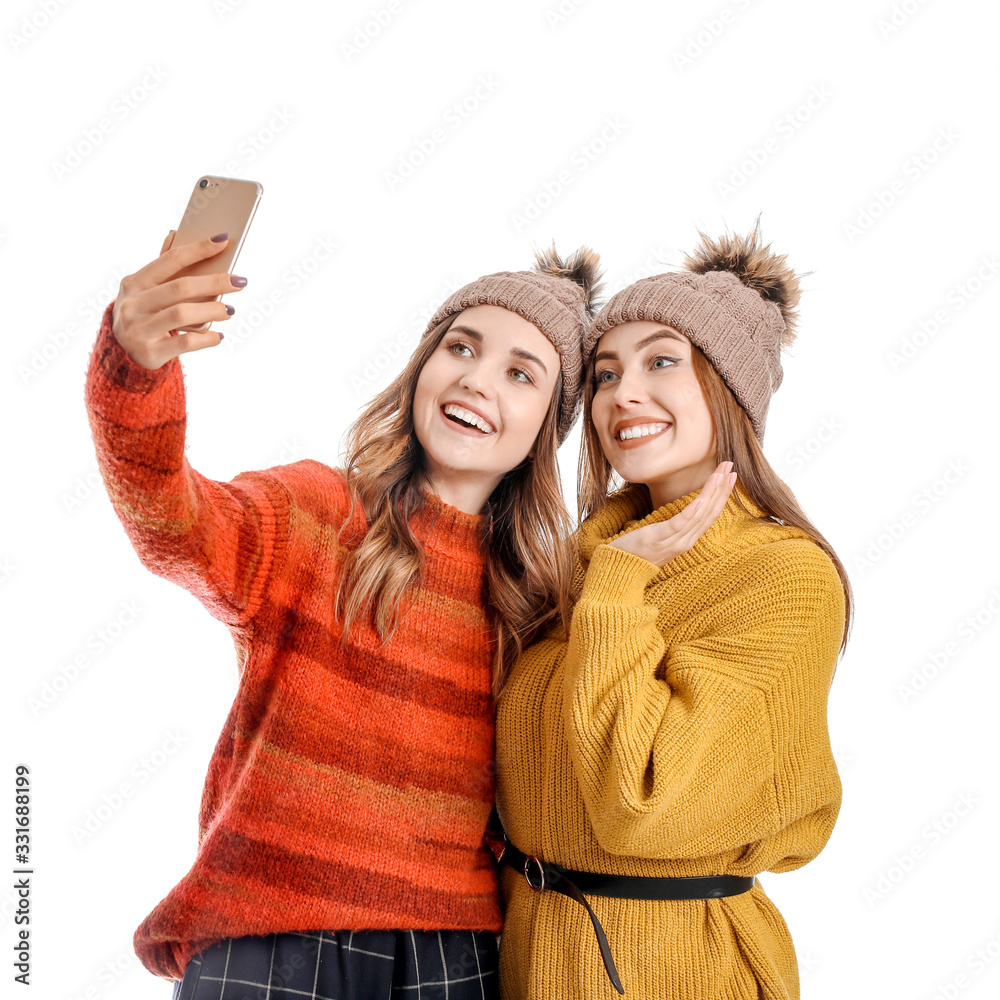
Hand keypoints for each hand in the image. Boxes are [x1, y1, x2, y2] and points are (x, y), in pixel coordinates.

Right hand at [110, 231, 245, 369]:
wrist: (122, 353)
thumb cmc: (143, 314)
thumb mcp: (144, 291)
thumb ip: (162, 268)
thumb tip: (175, 234)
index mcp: (133, 283)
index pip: (170, 260)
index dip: (197, 249)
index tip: (223, 241)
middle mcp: (133, 304)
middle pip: (180, 287)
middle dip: (213, 282)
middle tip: (239, 281)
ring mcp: (139, 329)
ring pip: (182, 314)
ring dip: (212, 310)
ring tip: (230, 310)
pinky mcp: (150, 352)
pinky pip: (185, 343)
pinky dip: (206, 338)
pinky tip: (218, 335)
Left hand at [608, 462, 736, 565]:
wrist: (620, 569)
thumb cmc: (638, 551)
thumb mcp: (662, 537)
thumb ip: (676, 525)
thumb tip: (685, 509)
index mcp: (687, 539)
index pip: (711, 514)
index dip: (722, 494)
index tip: (731, 475)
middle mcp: (685, 541)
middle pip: (710, 512)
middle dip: (722, 488)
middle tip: (731, 467)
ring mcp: (673, 541)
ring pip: (699, 515)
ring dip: (711, 493)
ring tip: (720, 475)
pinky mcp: (658, 538)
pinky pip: (678, 525)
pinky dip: (692, 512)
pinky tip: (700, 500)